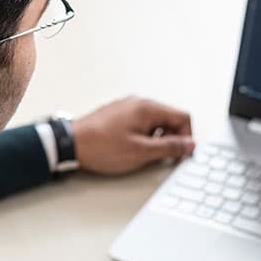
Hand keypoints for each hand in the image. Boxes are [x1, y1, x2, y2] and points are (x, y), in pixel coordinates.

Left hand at [70, 96, 194, 174]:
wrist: (71, 143)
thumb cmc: (101, 147)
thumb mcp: (141, 152)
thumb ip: (169, 147)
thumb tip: (189, 145)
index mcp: (148, 107)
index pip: (182, 117)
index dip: (186, 138)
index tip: (181, 154)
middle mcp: (139, 103)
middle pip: (170, 119)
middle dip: (171, 139)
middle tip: (163, 158)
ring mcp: (128, 107)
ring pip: (155, 122)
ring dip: (157, 139)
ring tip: (144, 155)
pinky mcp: (119, 115)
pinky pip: (141, 123)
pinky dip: (144, 136)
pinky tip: (132, 149)